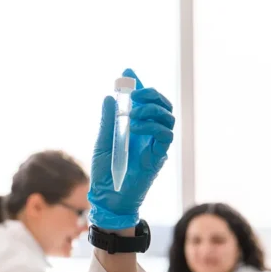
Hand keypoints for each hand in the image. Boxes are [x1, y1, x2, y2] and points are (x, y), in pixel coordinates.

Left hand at [87, 69, 174, 229]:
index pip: (144, 101)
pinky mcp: (158, 156)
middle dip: (151, 94)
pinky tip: (135, 128)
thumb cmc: (105, 172)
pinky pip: (165, 136)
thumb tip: (109, 97)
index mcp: (135, 127)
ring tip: (134, 113)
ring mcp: (155, 144)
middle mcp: (148, 133)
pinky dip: (152, 127)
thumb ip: (108, 121)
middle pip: (162, 105)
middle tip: (134, 95)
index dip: (140, 85)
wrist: (108, 197)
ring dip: (152, 109)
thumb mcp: (102, 142)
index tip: (128, 74)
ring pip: (168, 117)